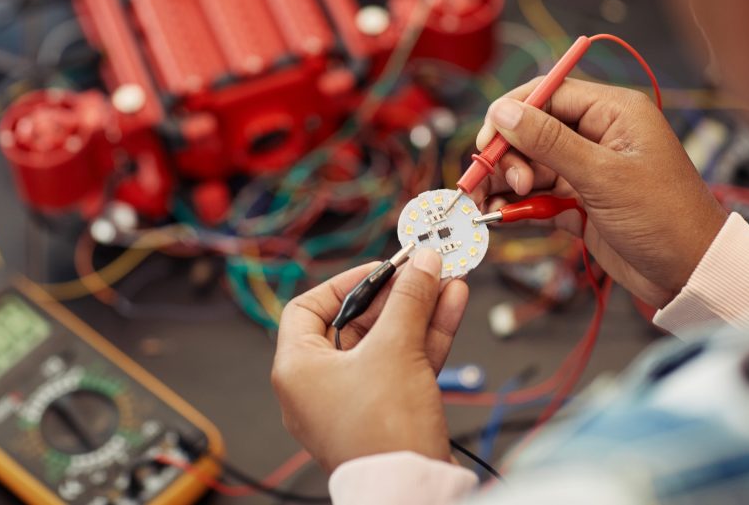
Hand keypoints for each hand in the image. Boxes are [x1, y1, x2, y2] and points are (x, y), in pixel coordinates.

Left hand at [271, 249, 468, 472]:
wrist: (411, 490)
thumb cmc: (382, 435)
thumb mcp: (394, 349)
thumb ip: (409, 300)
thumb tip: (421, 266)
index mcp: (298, 368)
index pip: (308, 308)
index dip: (345, 283)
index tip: (380, 269)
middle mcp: (320, 385)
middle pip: (356, 322)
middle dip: (395, 294)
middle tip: (422, 271)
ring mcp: (356, 400)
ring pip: (387, 341)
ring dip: (418, 310)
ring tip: (445, 281)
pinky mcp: (387, 412)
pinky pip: (403, 362)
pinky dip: (425, 335)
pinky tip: (450, 306)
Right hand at [474, 77, 726, 306]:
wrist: (690, 274)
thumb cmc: (666, 218)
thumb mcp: (603, 176)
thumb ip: (549, 142)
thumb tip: (503, 112)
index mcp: (613, 113)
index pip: (549, 93)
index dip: (512, 113)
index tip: (487, 139)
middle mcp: (598, 135)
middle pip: (532, 130)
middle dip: (509, 155)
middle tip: (503, 182)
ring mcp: (587, 170)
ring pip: (530, 165)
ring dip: (506, 182)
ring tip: (489, 203)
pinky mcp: (579, 201)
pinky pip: (537, 195)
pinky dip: (518, 205)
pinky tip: (502, 215)